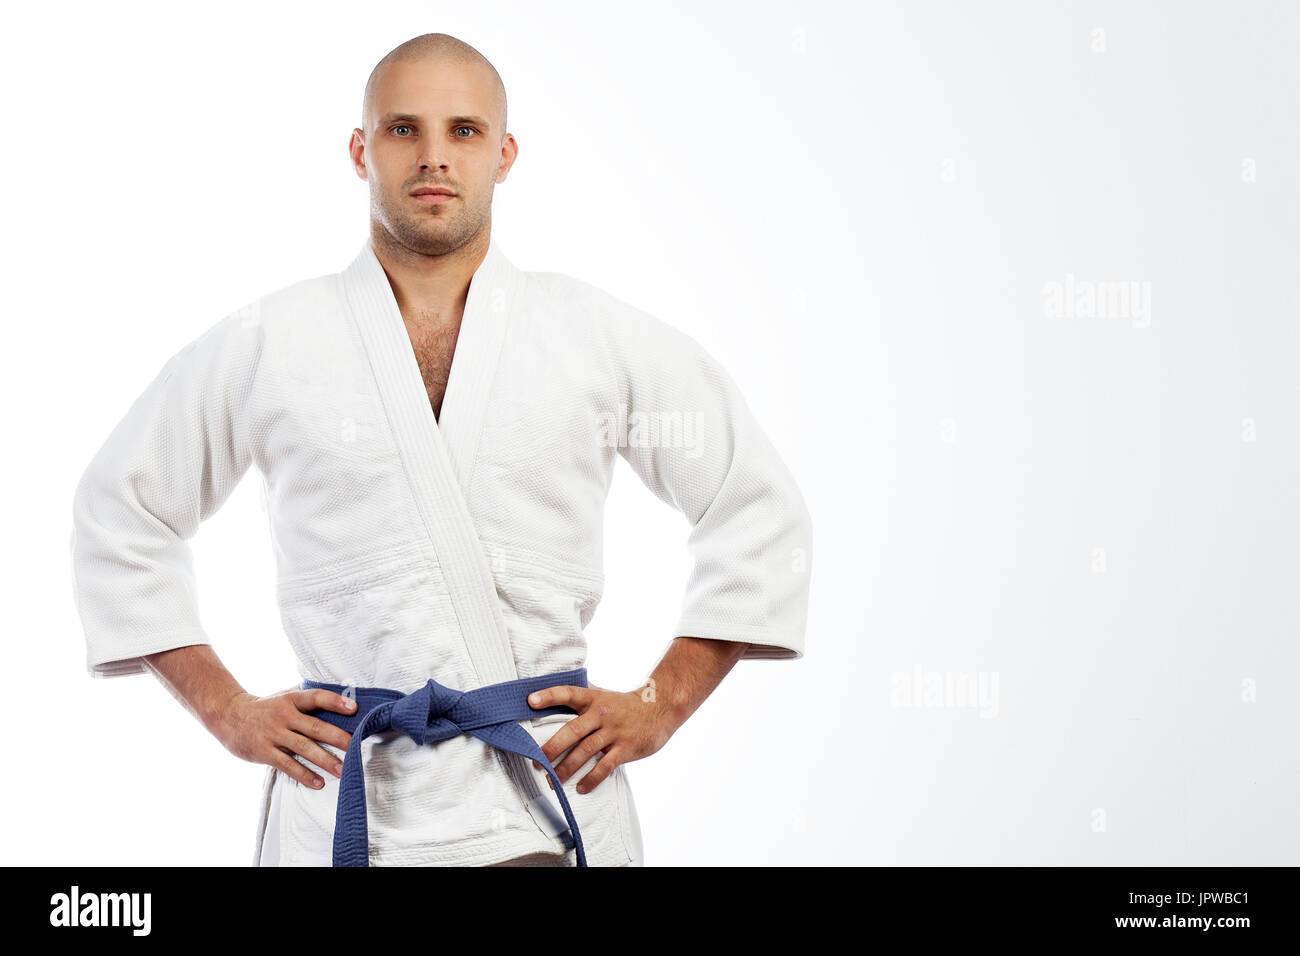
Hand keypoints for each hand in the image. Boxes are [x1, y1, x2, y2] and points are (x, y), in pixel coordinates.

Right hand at [212, 688, 355, 789]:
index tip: (354, 709)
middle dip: (337, 737)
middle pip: (315, 727)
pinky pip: (287, 765)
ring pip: (304, 748)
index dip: (336, 702)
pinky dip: (304, 774)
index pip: (316, 697)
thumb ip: (308, 700)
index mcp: (292, 699)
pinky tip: (318, 783)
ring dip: (324, 760)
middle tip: (355, 747)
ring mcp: (274, 734)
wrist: (229, 715)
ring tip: (342, 770)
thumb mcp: (285, 696)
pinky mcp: (265, 752)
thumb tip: (343, 697)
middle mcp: (284, 716)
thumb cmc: (267, 707)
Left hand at [527, 683, 677, 794]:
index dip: (549, 695)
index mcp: (593, 699)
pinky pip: (605, 766)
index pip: (568, 693)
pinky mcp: (625, 748)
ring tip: (553, 781)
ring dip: (567, 768)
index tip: (530, 701)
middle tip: (537, 762)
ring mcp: (613, 732)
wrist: (659, 708)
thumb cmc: (624, 704)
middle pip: (572, 731)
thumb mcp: (603, 694)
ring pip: (585, 751)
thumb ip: (581, 696)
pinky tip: (581, 788)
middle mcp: (601, 714)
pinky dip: (592, 779)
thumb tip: (551, 693)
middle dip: (552, 748)